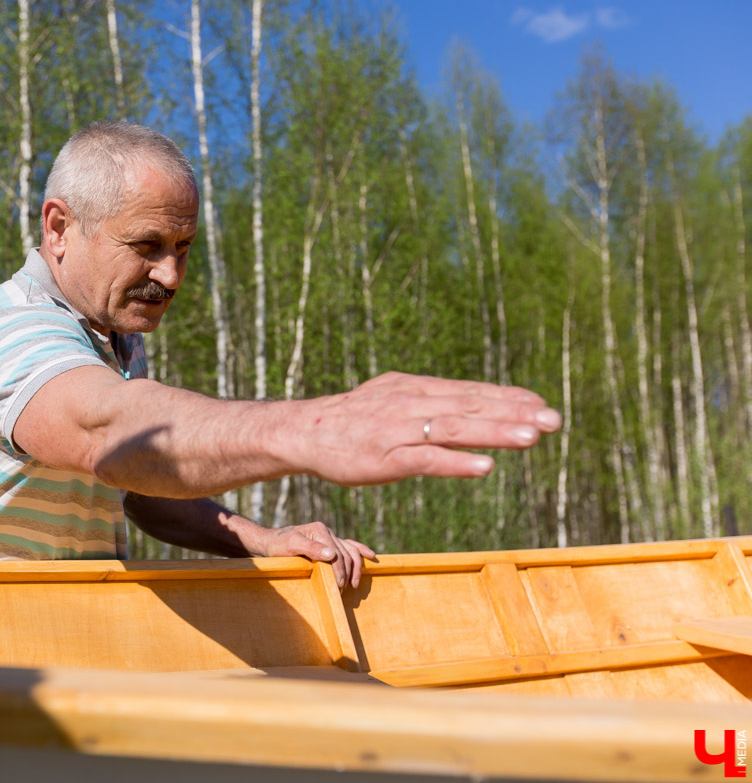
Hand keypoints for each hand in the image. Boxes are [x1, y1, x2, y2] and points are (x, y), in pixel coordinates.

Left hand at [256, 521, 375, 588]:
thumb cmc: (279, 545)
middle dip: (347, 573)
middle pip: (346, 553)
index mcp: (320, 530)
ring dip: (356, 567)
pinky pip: (350, 546)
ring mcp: (330, 536)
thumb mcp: (291, 546)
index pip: (337, 553)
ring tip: (353, 584)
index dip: (340, 571)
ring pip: (351, 551)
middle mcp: (327, 532)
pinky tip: (370, 556)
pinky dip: (360, 551)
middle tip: (343, 590)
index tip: (339, 587)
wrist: (271, 542)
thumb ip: (311, 548)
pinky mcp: (330, 542)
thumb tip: (332, 555)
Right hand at [289, 371, 561, 486]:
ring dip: (494, 432)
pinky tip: (484, 467)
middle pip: (470, 407)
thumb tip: (468, 408)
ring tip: (530, 438)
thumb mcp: (393, 401)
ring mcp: (398, 430)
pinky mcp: (384, 457)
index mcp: (415, 390)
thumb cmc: (352, 420)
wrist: (304, 430)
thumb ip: (429, 406)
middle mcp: (411, 404)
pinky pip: (425, 459)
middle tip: (553, 420)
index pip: (469, 392)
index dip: (506, 398)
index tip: (540, 404)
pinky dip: (456, 462)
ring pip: (453, 429)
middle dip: (513, 413)